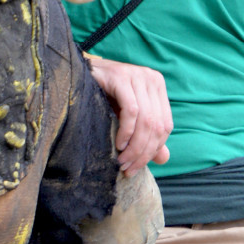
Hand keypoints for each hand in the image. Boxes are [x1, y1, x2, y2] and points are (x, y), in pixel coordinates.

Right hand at [84, 54, 171, 174]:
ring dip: (134, 146)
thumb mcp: (128, 118)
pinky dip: (127, 131)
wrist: (78, 75)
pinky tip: (118, 143)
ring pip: (146, 120)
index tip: (137, 167)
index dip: (154, 150)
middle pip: (157, 125)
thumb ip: (146, 136)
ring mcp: (137, 75)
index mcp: (158, 86)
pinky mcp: (121, 77)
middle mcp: (152, 79)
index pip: (165, 125)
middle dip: (143, 152)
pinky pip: (131, 110)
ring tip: (122, 160)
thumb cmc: (104, 96)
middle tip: (128, 168)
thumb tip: (164, 159)